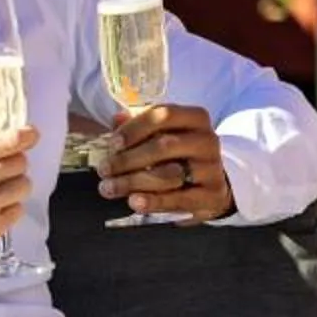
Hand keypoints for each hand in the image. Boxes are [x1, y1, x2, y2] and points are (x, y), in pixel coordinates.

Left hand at [100, 104, 233, 220]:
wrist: (212, 185)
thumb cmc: (180, 155)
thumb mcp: (165, 135)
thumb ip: (140, 125)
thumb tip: (117, 119)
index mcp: (195, 118)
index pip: (164, 115)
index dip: (134, 128)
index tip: (113, 144)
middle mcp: (207, 140)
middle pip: (165, 145)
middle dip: (128, 159)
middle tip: (104, 170)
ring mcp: (212, 169)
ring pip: (169, 174)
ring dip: (133, 182)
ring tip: (110, 188)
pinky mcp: (212, 196)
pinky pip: (179, 200)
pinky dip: (153, 201)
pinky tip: (134, 201)